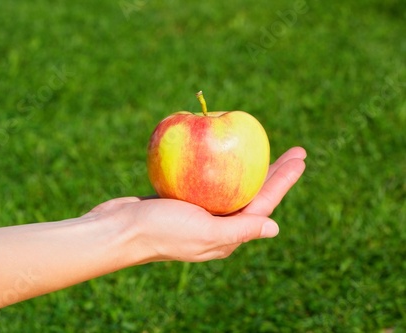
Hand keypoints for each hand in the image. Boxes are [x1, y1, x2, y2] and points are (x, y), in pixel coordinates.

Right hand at [87, 147, 306, 262]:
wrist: (118, 230)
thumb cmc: (160, 231)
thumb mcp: (203, 232)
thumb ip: (239, 230)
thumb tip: (275, 228)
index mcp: (226, 235)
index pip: (264, 204)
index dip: (284, 181)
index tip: (300, 158)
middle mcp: (217, 224)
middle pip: (253, 193)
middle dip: (274, 172)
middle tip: (296, 151)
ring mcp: (200, 212)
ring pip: (232, 185)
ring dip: (250, 167)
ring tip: (265, 150)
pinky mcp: (182, 200)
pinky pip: (208, 180)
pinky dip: (220, 165)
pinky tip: (223, 151)